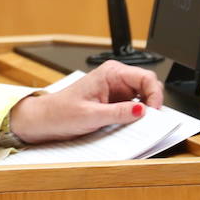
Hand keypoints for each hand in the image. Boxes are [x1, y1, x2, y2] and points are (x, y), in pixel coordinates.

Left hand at [7, 59, 163, 143]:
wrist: (44, 120)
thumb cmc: (60, 112)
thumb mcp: (91, 115)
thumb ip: (118, 112)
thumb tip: (141, 110)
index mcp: (110, 73)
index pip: (146, 77)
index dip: (155, 95)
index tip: (154, 112)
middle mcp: (115, 79)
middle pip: (148, 87)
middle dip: (152, 104)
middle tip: (150, 121)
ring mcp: (116, 91)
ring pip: (143, 99)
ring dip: (144, 112)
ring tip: (139, 125)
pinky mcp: (114, 103)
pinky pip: (133, 108)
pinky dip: (136, 117)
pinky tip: (131, 125)